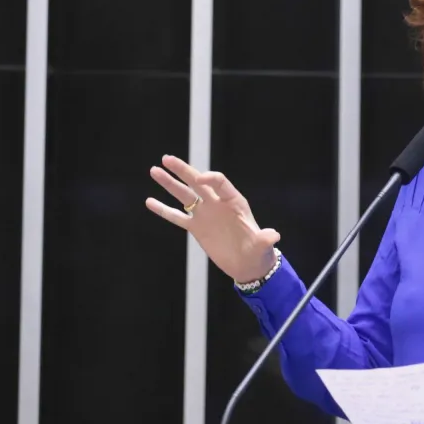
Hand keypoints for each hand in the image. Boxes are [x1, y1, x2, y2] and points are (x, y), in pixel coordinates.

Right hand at [145, 155, 279, 283]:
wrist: (248, 265)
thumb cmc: (259, 252)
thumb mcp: (263, 246)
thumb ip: (265, 239)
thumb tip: (273, 236)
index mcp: (235, 202)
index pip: (220, 183)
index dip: (210, 178)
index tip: (199, 179)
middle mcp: (218, 204)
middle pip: (198, 182)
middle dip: (183, 170)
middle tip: (166, 158)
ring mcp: (206, 215)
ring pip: (184, 195)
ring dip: (169, 183)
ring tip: (154, 170)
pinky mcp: (196, 228)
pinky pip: (177, 216)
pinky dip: (164, 209)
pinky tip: (149, 201)